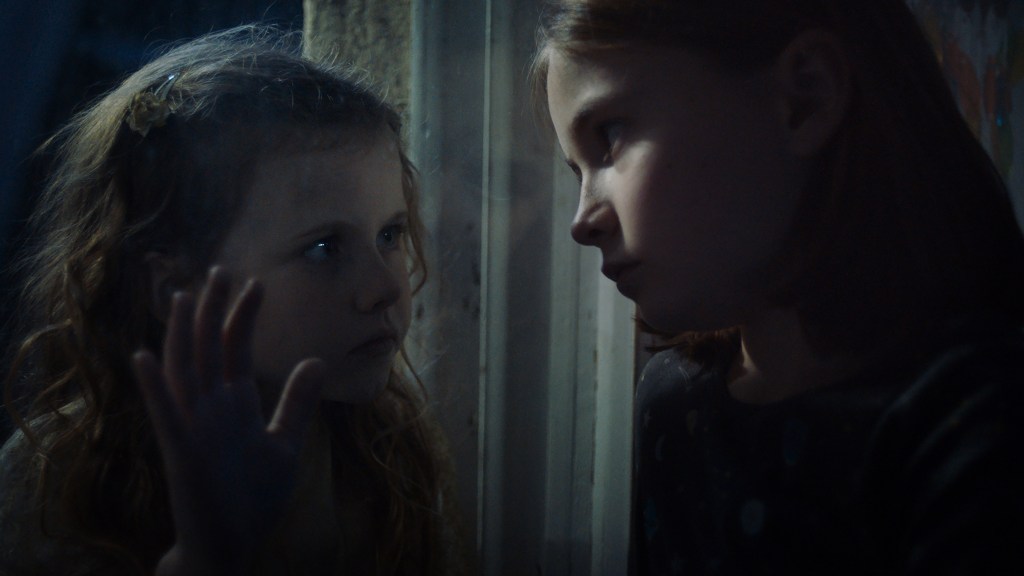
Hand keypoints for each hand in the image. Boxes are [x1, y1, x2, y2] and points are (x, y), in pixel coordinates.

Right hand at [132, 267, 325, 575]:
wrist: (231, 543)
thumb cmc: (254, 495)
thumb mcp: (285, 442)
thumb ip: (297, 402)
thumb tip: (316, 361)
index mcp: (234, 404)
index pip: (235, 349)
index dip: (243, 316)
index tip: (256, 283)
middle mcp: (210, 408)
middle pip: (208, 349)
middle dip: (213, 310)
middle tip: (219, 269)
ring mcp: (194, 428)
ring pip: (183, 372)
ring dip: (181, 335)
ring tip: (182, 297)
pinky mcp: (181, 453)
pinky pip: (165, 416)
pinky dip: (154, 387)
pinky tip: (144, 356)